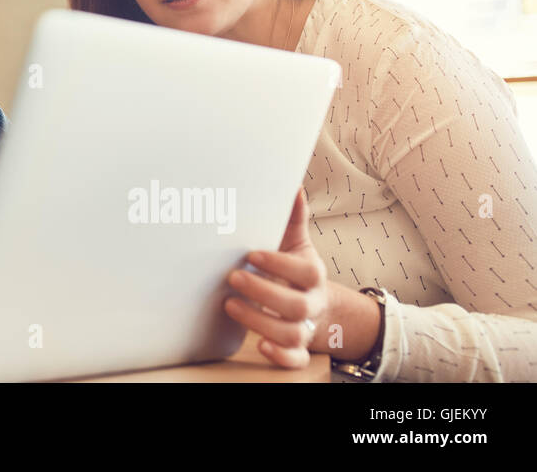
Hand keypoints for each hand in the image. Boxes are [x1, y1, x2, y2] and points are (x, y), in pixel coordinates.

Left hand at [223, 187, 328, 368]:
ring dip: (259, 321)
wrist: (313, 303)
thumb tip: (292, 183)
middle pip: (295, 306)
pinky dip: (280, 356)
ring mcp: (305, 328)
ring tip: (229, 305)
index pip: (304, 272)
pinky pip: (294, 360)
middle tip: (233, 277)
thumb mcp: (294, 241)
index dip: (279, 264)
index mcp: (311, 274)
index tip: (251, 253)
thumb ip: (292, 216)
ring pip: (291, 333)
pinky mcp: (296, 348)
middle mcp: (310, 303)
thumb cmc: (293, 267)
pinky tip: (260, 345)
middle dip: (263, 292)